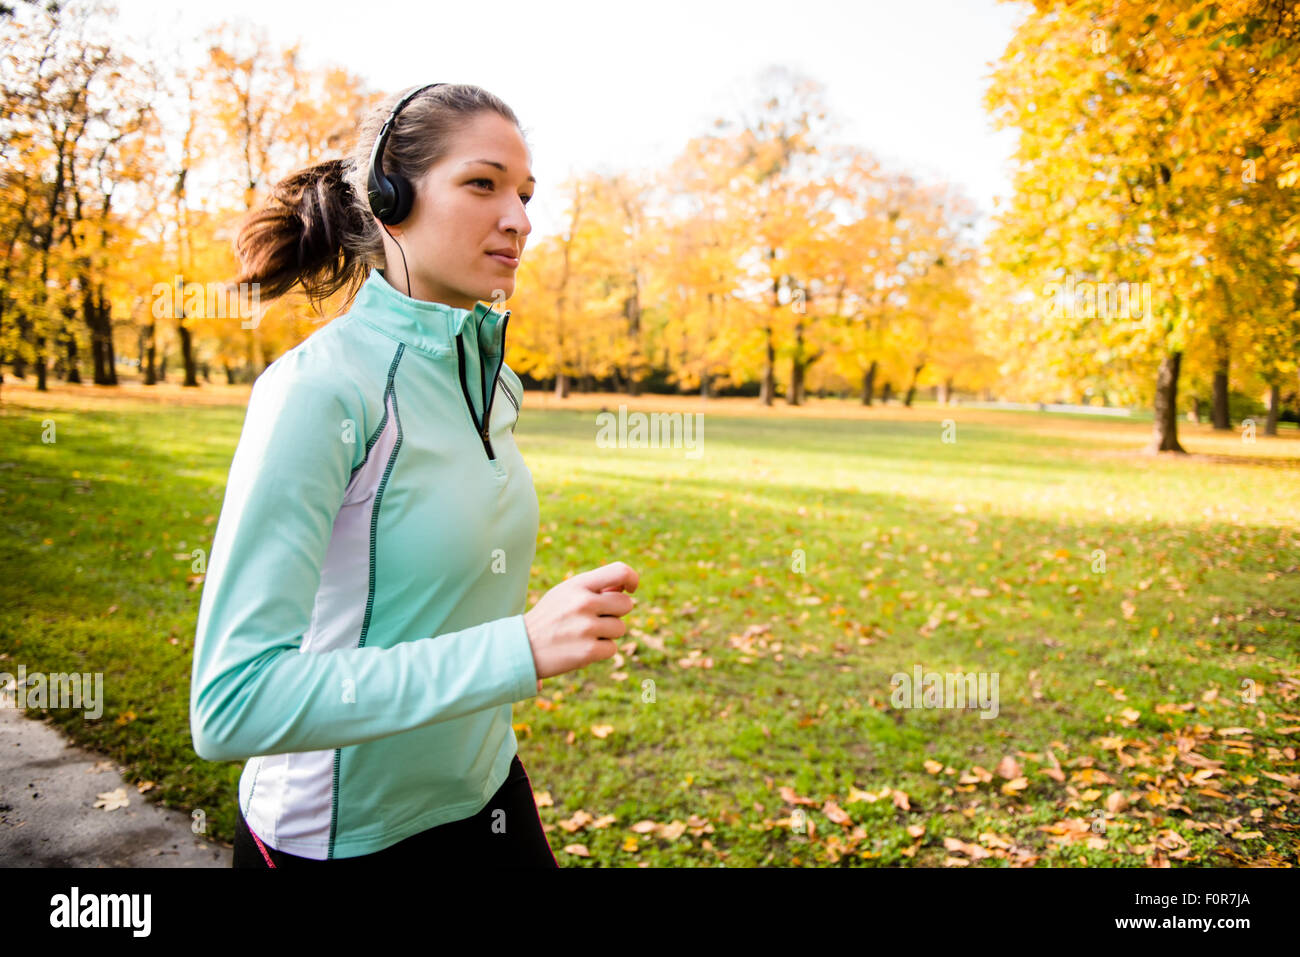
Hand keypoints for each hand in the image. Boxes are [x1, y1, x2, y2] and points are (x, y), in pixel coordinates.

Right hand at [523, 561, 638, 682]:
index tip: (629, 589)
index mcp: (578, 584)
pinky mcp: (588, 651)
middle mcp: (584, 603)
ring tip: (582, 635)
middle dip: (615, 613)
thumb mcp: (565, 593)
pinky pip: (612, 649)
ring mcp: (586, 628)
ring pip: (620, 628)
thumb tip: (625, 587)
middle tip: (595, 619)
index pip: (620, 571)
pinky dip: (600, 651)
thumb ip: (594, 588)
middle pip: (626, 604)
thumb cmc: (549, 617)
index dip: (632, 579)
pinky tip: (581, 648)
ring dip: (606, 634)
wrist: (520, 648)